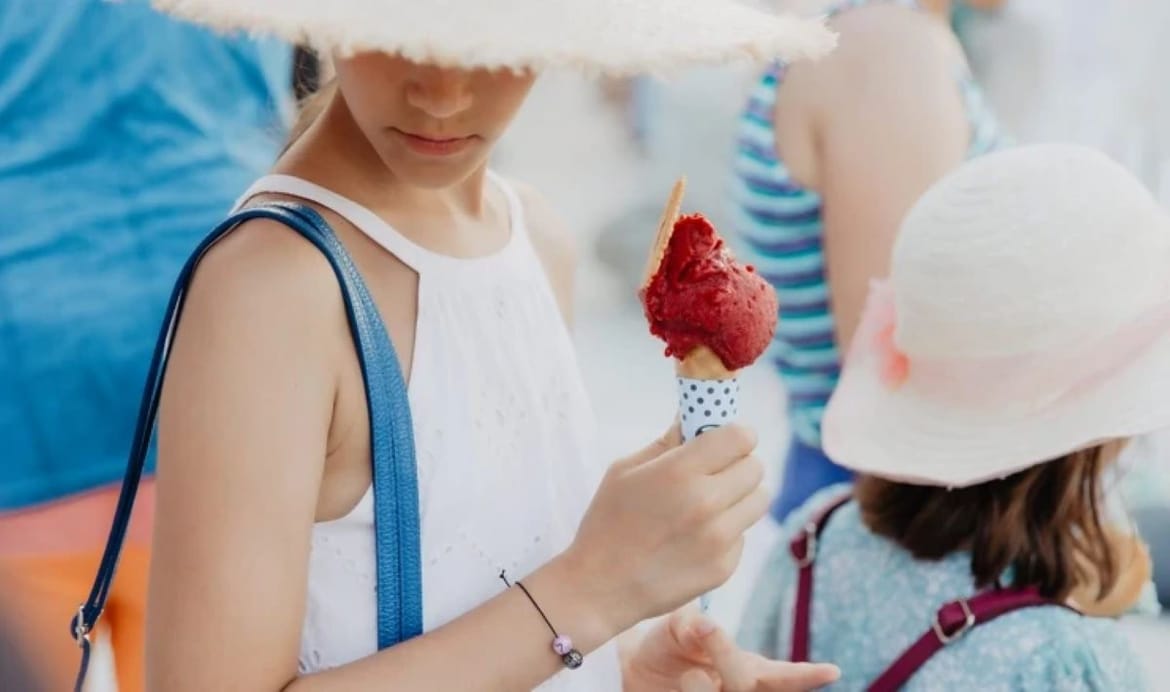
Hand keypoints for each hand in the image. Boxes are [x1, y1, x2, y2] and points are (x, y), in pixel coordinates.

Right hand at [563, 424, 769, 632]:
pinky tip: (696, 539)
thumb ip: (666, 443)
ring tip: (711, 505)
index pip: (740, 437)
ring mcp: (719, 538)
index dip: (736, 435)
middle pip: (755, 467)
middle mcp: (707, 503)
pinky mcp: (724, 567)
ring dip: (740, 496)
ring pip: (759, 500)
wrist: (599, 587)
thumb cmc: (607, 522)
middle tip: (716, 473)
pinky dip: (728, 532)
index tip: (726, 442)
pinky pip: (743, 535)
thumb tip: (693, 419)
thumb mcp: (625, 471)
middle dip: (739, 464)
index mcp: (680, 472)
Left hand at [625, 609, 839, 691]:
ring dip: (695, 683)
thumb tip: (703, 627)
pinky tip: (678, 687)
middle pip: (749, 685)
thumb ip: (690, 623)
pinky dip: (688, 690)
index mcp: (749, 668)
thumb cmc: (667, 646)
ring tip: (682, 676)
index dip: (808, 676)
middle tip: (703, 635)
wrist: (633, 672)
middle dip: (727, 661)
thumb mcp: (676, 627)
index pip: (783, 674)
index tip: (832, 671)